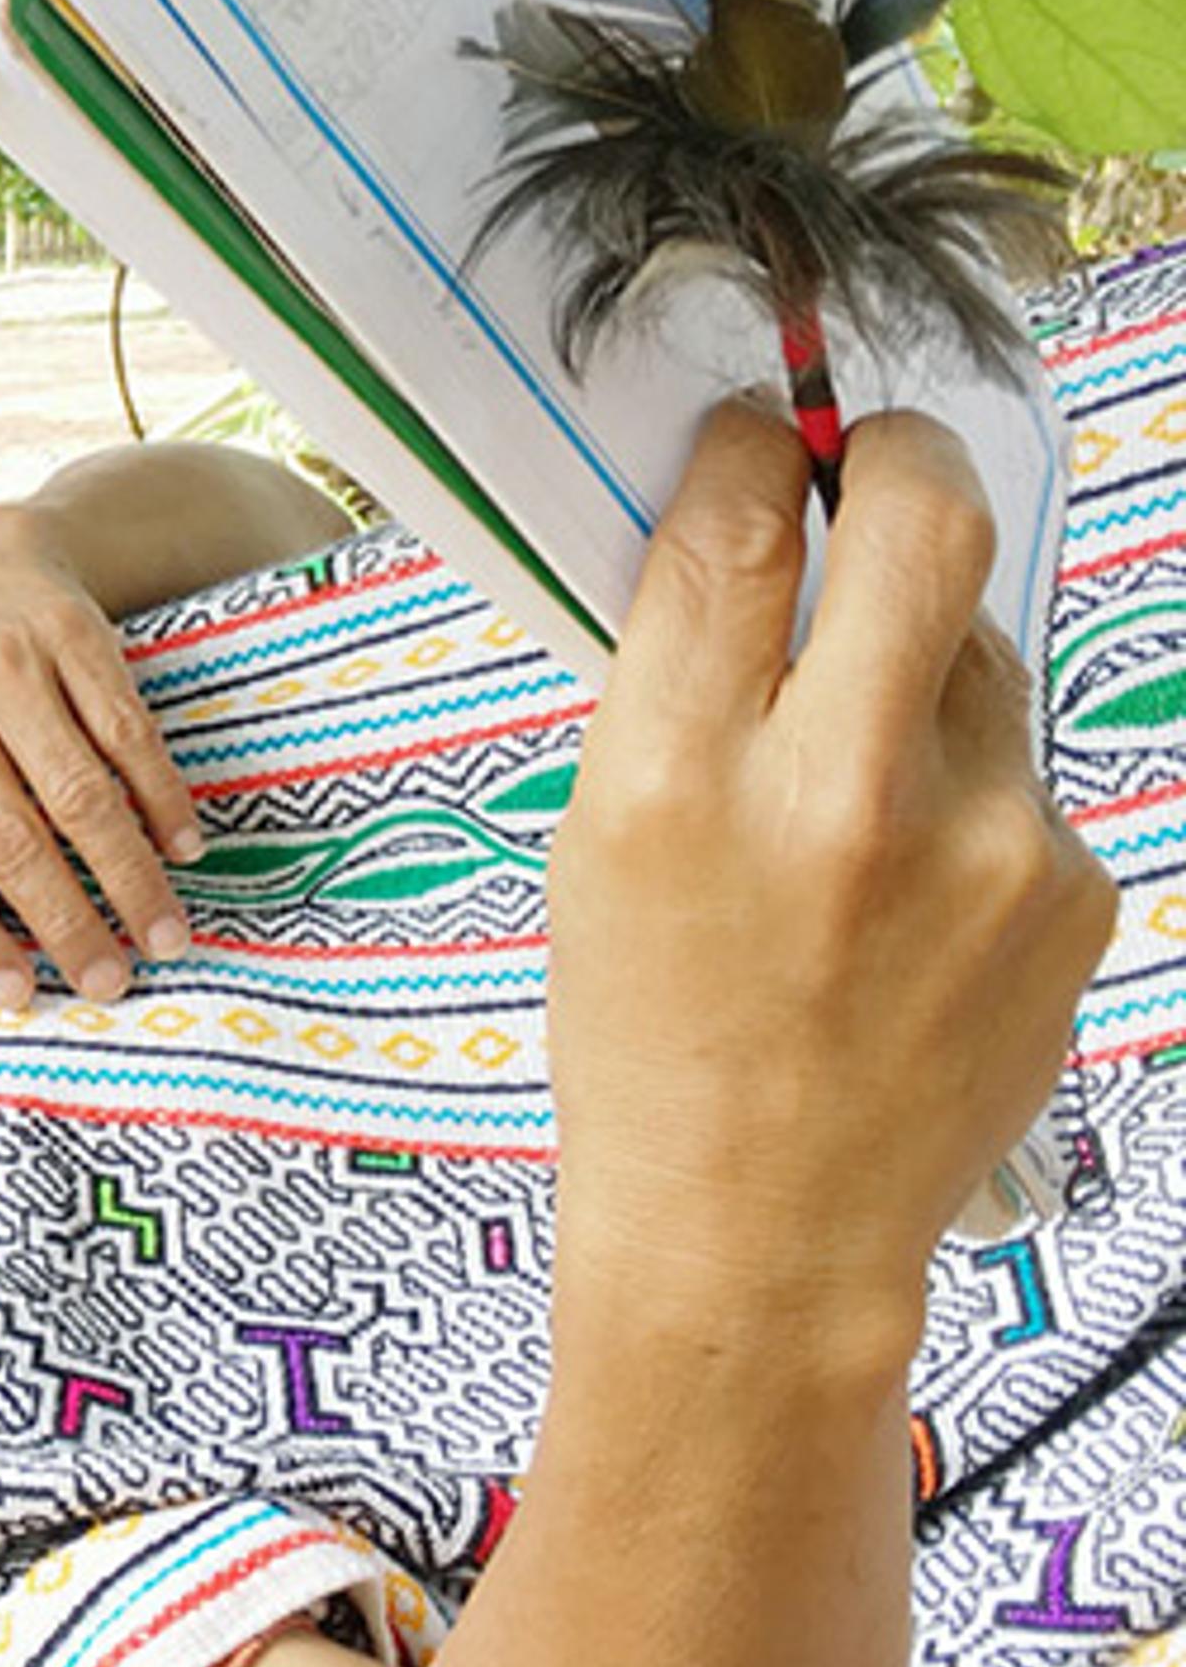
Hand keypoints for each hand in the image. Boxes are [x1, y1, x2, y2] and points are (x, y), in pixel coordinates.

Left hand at [0, 500, 202, 1007]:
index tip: (19, 994)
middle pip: (7, 837)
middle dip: (66, 922)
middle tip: (110, 980)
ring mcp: (1, 665)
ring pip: (77, 793)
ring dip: (128, 875)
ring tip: (165, 934)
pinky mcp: (69, 634)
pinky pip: (126, 735)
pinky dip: (160, 800)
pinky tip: (182, 846)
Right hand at [548, 404, 1113, 1317]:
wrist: (761, 1233)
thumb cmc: (650, 1036)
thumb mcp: (596, 842)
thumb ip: (675, 684)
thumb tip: (753, 523)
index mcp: (679, 781)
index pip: (737, 529)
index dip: (754, 446)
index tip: (761, 433)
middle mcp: (842, 799)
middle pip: (926, 525)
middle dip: (902, 459)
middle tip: (877, 458)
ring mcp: (984, 847)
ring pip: (981, 650)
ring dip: (926, 662)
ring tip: (861, 782)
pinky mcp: (1070, 891)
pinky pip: (1020, 771)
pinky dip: (969, 791)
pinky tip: (910, 890)